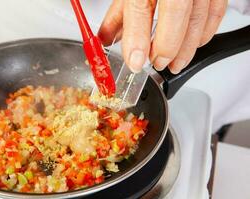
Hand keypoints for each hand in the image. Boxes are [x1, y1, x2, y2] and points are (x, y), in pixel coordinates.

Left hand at [98, 0, 226, 73]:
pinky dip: (204, 33)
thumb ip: (118, 13)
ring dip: (186, 48)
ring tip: (174, 64)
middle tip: (157, 63)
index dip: (138, 40)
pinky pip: (216, 12)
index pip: (140, 10)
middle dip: (166, 48)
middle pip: (176, 15)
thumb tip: (107, 38)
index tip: (135, 62)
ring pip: (198, 18)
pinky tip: (192, 44)